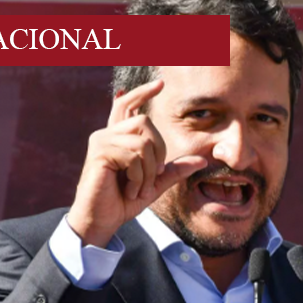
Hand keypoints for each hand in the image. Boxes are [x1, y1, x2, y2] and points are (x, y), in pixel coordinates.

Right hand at [67, 80, 207, 247]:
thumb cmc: (124, 201)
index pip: (128, 105)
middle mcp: (107, 134)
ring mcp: (101, 141)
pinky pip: (135, 156)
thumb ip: (174, 170)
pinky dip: (140, 177)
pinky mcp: (100, 152)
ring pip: (143, 141)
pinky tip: (130, 190)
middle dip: (158, 151)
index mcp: (119, 138)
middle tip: (153, 176)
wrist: (102, 220)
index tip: (161, 83)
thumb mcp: (155, 183)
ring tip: (139, 188)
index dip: (143, 92)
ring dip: (149, 170)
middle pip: (145, 121)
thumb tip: (202, 160)